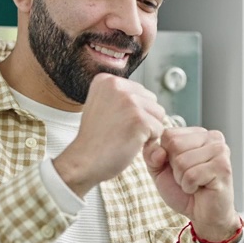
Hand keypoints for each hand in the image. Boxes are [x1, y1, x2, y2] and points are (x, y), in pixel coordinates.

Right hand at [54, 74, 167, 196]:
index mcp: (107, 80)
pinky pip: (159, 129)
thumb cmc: (95, 139)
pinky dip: (148, 141)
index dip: (133, 111)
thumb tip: (144, 95)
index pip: (140, 91)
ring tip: (125, 136)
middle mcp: (118, 86)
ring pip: (158, 114)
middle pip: (152, 100)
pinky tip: (130, 143)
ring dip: (147, 129)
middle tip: (121, 131)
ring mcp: (129, 102)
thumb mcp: (101, 104)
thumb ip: (119, 95)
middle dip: (143, 118)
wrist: (84, 161)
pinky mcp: (139, 119)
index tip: (113, 122)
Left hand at [146, 127, 239, 242]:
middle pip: (174, 145)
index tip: (179, 167)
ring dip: (182, 179)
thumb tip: (159, 151)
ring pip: (182, 161)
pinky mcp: (223, 167)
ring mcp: (220, 151)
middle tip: (188, 176)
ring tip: (195, 183)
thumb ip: (151, 154)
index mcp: (198, 133)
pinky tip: (200, 188)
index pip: (168, 134)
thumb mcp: (159, 170)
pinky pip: (191, 175)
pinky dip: (189, 187)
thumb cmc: (184, 190)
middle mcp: (213, 137)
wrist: (204, 215)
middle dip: (174, 167)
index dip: (166, 155)